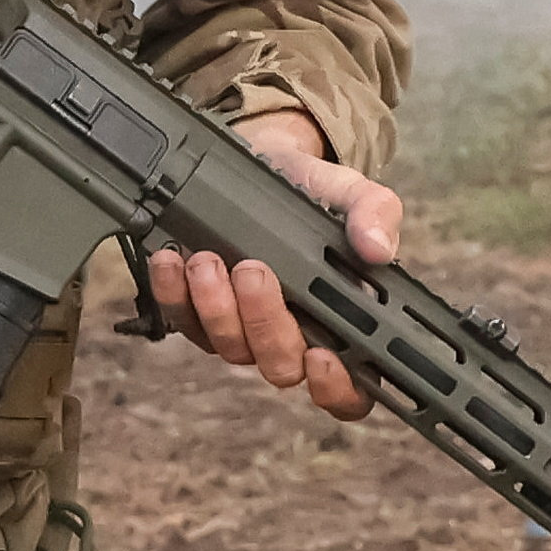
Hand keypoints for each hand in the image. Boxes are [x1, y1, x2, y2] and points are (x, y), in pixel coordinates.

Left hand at [147, 114, 403, 419]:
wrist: (267, 162)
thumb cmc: (314, 192)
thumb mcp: (350, 191)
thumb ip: (374, 213)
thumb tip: (378, 249)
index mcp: (339, 322)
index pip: (348, 388)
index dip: (336, 387)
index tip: (322, 355)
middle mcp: (291, 336)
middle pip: (280, 365)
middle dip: (265, 323)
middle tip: (254, 272)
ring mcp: (242, 330)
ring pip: (228, 347)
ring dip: (216, 307)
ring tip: (209, 260)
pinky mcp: (198, 314)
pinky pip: (183, 320)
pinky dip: (173, 293)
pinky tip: (172, 259)